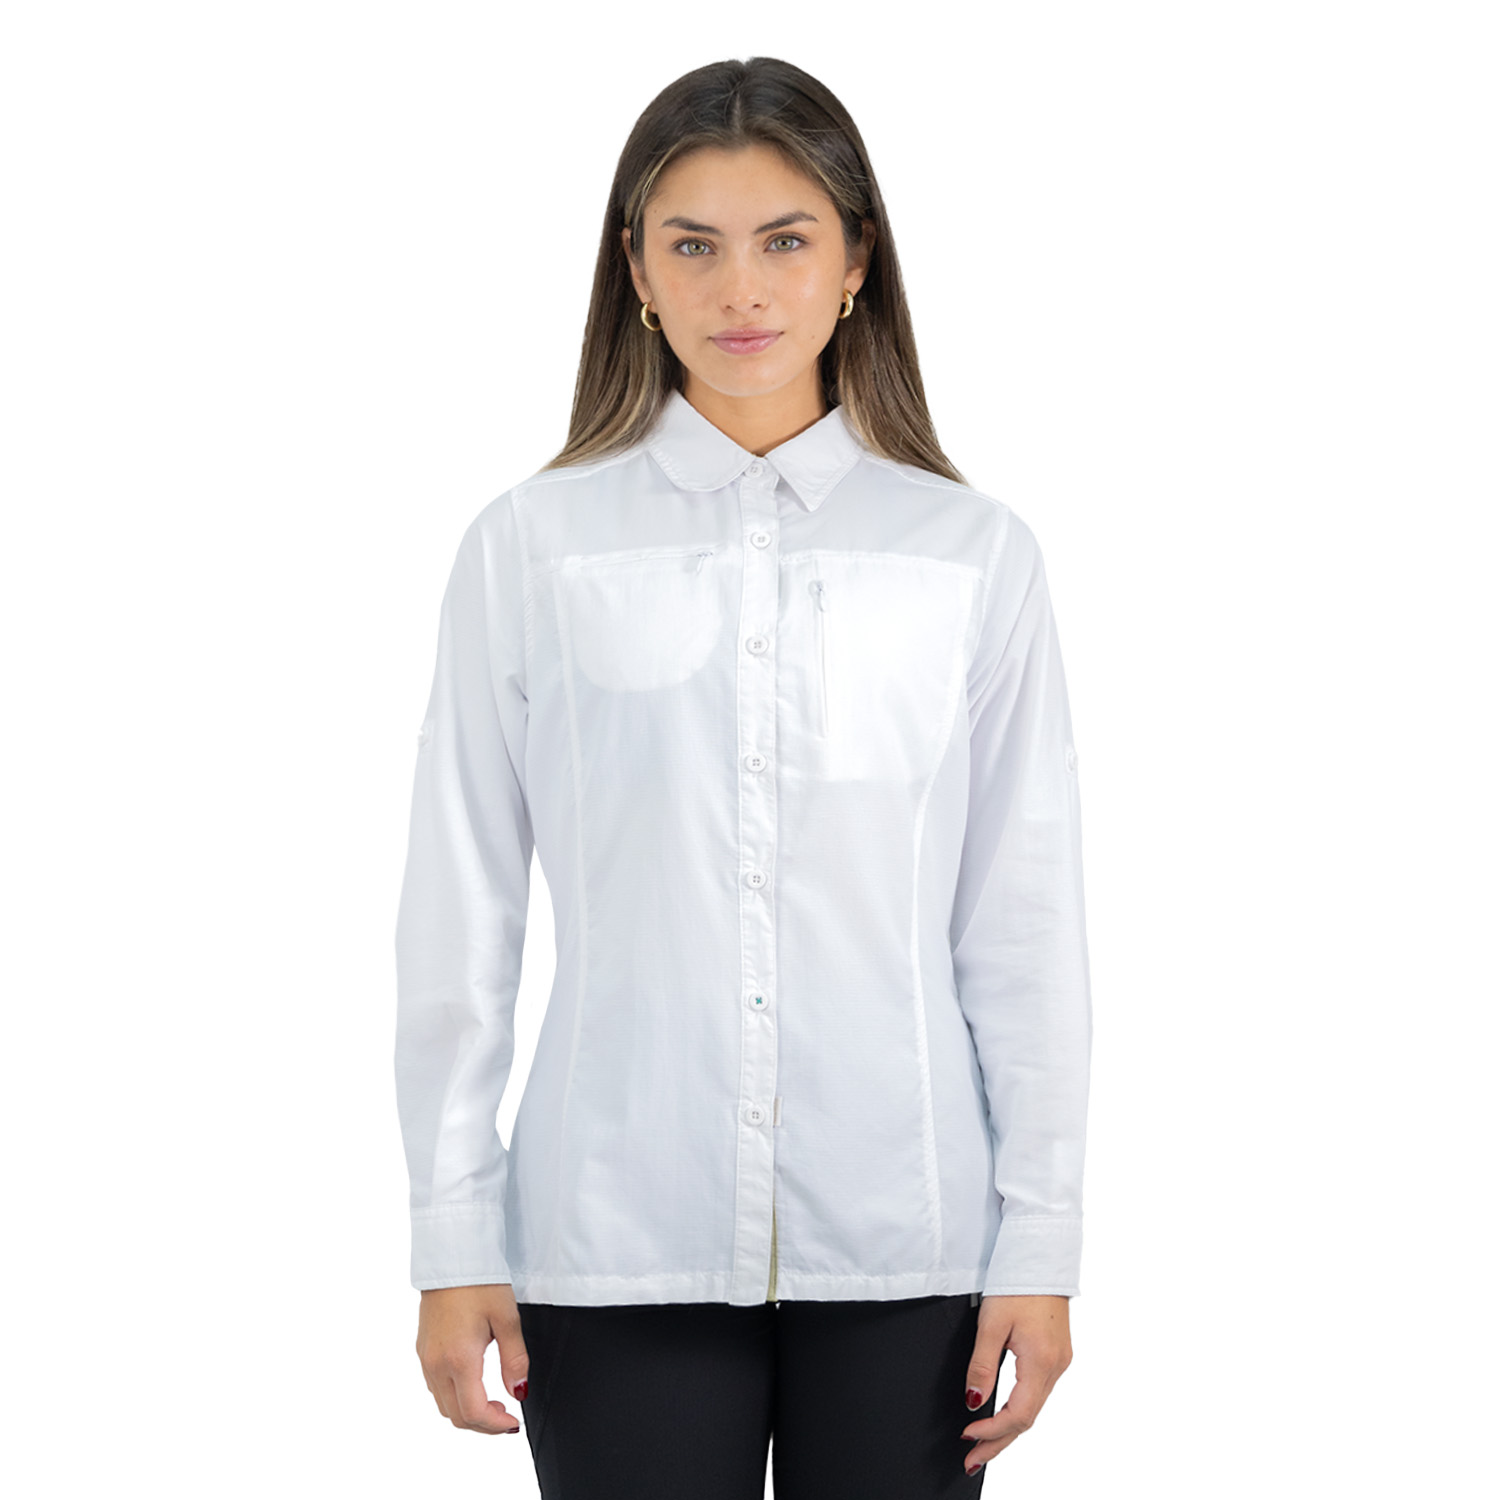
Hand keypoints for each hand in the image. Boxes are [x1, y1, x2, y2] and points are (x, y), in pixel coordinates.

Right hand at [416, 1283, 529, 1433]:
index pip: (474, 1412)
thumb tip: (519, 1391)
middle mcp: (437, 1364)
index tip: (513, 1422)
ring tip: (492, 1402)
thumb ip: (515, 1360)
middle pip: (456, 1416)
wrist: (452, 1257)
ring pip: (443, 1405)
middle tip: (506, 1416)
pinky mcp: (422, 1350)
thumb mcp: (507, 1318)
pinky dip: (454, 1397)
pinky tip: (472, 1384)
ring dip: (467, 1412)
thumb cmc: (480, 1282)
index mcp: (459, 1359)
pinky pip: (435, 1387)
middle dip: (483, 1424)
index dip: (496, 1426)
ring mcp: (426, 1358)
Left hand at [960, 1294, 1071, 1474]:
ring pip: (1034, 1408)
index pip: (1018, 1415)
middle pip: (1028, 1419)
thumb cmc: (1017, 1282)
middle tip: (972, 1461)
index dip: (992, 1431)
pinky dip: (1019, 1410)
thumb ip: (981, 1365)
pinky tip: (1004, 1415)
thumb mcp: (991, 1322)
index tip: (968, 1437)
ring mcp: (1060, 1362)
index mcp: (1041, 1361)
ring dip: (1009, 1429)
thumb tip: (972, 1401)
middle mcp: (1056, 1367)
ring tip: (983, 1444)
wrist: (1041, 1256)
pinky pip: (1038, 1393)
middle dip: (999, 1442)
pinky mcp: (1057, 1354)